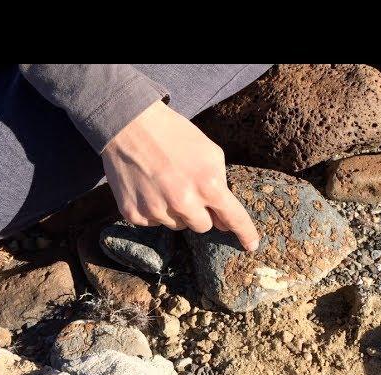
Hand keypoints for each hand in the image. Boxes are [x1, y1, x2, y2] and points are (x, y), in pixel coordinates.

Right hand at [101, 100, 259, 251]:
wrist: (129, 124)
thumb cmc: (175, 135)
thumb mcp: (210, 152)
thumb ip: (221, 184)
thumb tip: (223, 218)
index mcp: (208, 184)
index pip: (233, 218)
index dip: (245, 233)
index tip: (252, 245)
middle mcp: (183, 202)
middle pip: (204, 227)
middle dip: (201, 212)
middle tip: (188, 189)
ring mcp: (157, 209)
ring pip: (178, 225)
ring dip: (177, 211)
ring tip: (166, 184)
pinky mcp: (134, 214)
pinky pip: (154, 222)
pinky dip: (154, 209)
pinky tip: (149, 187)